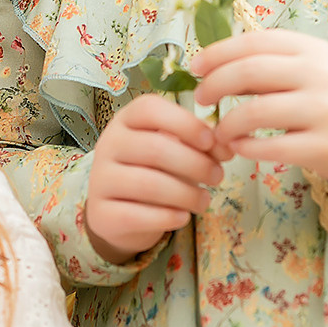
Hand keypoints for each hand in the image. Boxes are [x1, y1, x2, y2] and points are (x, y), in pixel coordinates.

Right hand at [85, 94, 222, 262]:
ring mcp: (101, 180)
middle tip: (218, 176)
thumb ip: (199, 143)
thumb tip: (226, 148)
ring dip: (187, 194)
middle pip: (154, 148)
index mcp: (126, 120)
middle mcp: (109, 145)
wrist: (120, 212)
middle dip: (195, 164)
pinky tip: (184, 216)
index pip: (150, 109)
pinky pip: (138, 215)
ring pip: (149, 184)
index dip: (184, 123)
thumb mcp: (173, 149)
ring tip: (205, 200)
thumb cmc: (152, 171)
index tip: (211, 141)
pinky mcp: (103, 215)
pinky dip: (168, 217)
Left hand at [193, 32, 327, 187]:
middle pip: (249, 72)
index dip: (217, 53)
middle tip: (202, 99)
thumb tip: (214, 68)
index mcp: (309, 49)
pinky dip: (246, 147)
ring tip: (220, 132)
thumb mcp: (310, 67)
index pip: (252, 42)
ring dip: (227, 123)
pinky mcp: (324, 147)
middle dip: (215, 85)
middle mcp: (317, 74)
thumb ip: (270, 64)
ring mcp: (322, 110)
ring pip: (257, 112)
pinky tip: (239, 147)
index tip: (195, 68)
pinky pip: (272, 147)